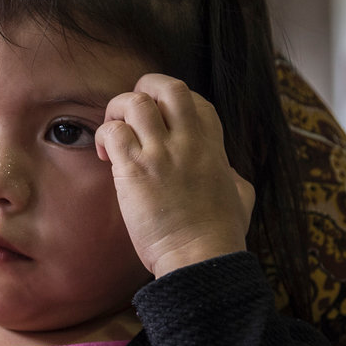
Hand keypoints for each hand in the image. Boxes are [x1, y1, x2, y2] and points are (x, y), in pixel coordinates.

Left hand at [96, 75, 254, 277]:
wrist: (200, 258)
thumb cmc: (220, 235)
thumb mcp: (241, 197)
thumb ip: (232, 177)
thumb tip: (228, 173)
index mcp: (213, 146)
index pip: (196, 100)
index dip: (174, 104)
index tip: (161, 125)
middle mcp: (189, 142)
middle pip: (169, 87)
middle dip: (146, 88)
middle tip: (133, 112)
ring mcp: (162, 153)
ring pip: (136, 102)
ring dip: (118, 110)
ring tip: (113, 133)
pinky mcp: (135, 170)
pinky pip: (113, 132)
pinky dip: (104, 136)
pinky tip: (104, 156)